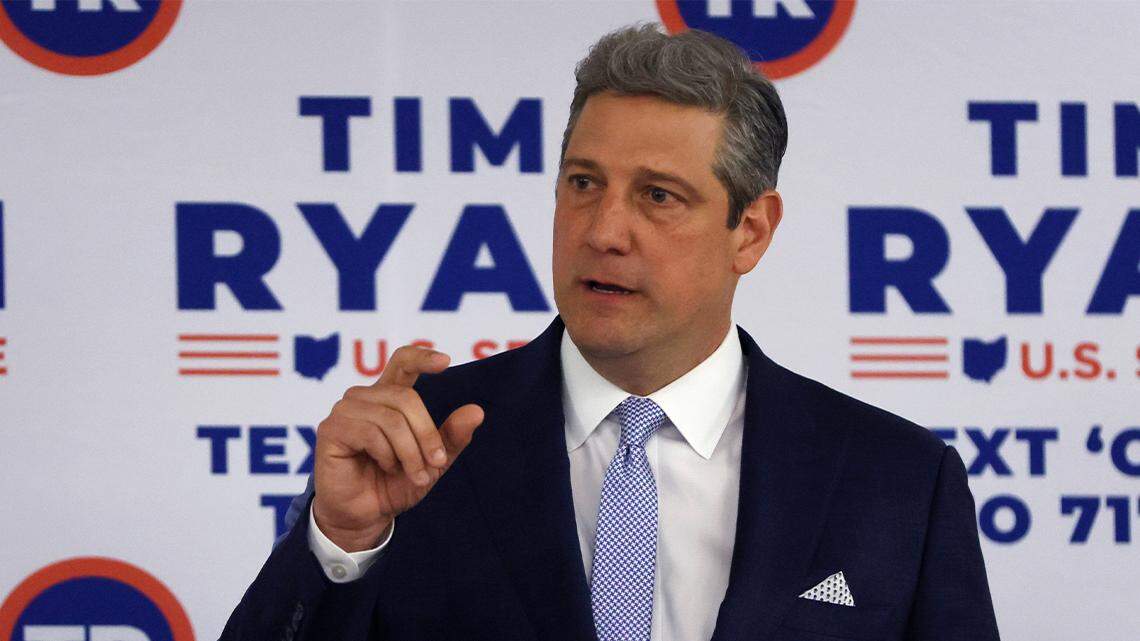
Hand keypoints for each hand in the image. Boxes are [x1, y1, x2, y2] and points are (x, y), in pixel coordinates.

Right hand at [312, 345, 483, 550]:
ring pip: (391, 419)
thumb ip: (452, 437)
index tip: (446, 362)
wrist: (366, 516)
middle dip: (427, 434)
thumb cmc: (395, 484)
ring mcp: (345, 411)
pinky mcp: (332, 429)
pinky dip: (387, 455)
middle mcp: (365, 398)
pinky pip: (370, 433)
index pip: (402, 362)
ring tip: (415, 475)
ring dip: (409, 452)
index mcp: (389, 398)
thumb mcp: (432, 462)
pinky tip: (386, 468)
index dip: (421, 357)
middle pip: (406, 398)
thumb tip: (477, 411)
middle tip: (435, 463)